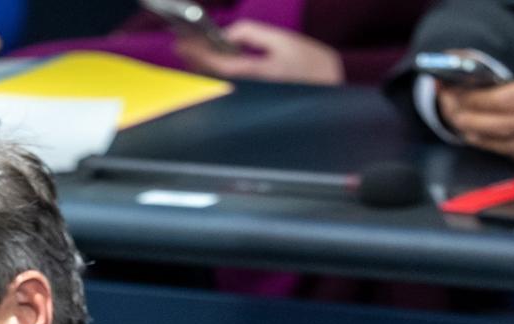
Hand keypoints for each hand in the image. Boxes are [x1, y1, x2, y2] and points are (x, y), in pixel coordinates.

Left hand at [174, 20, 344, 84]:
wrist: (329, 85)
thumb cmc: (310, 64)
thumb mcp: (282, 40)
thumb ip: (252, 33)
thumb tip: (228, 34)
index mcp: (260, 73)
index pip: (220, 65)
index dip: (199, 54)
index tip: (184, 44)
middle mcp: (253, 90)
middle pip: (215, 78)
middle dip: (197, 61)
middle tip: (184, 47)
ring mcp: (254, 97)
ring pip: (221, 84)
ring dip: (205, 68)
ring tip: (194, 54)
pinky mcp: (256, 100)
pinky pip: (231, 87)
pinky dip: (218, 75)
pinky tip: (213, 65)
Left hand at [437, 38, 513, 167]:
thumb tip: (513, 79)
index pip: (497, 101)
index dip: (469, 98)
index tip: (453, 91)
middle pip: (493, 128)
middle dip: (465, 118)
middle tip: (450, 109)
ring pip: (504, 147)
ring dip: (478, 137)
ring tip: (463, 125)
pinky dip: (502, 149)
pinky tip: (492, 140)